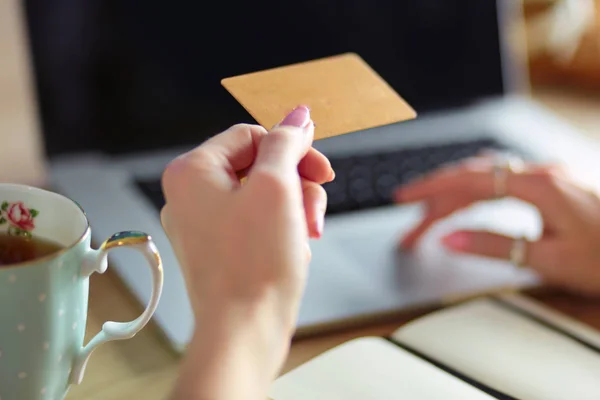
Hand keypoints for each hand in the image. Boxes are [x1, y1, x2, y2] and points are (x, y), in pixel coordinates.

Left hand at [161, 106, 332, 398]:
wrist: (245, 331)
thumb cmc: (253, 267)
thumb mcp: (276, 187)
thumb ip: (286, 142)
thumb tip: (297, 116)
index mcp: (192, 171)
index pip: (250, 135)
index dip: (291, 148)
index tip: (319, 168)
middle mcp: (191, 195)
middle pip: (259, 164)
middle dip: (296, 183)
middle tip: (314, 205)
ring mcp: (205, 223)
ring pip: (263, 194)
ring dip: (295, 207)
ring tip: (307, 233)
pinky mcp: (221, 247)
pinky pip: (258, 220)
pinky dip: (283, 227)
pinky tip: (295, 247)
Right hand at [395, 156, 599, 295]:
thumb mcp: (548, 259)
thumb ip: (495, 245)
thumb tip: (450, 239)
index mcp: (537, 185)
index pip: (468, 180)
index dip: (431, 189)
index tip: (403, 199)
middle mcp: (539, 173)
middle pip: (471, 178)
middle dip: (435, 199)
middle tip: (410, 226)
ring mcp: (546, 177)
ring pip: (484, 178)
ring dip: (453, 196)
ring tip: (427, 219)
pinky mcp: (550, 186)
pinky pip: (500, 182)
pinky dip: (474, 194)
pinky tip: (464, 205)